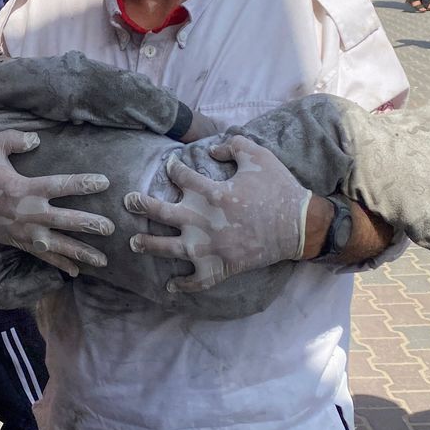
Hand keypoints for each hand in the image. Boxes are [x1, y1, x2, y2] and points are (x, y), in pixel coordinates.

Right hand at [0, 130, 113, 275]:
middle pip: (65, 220)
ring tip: (103, 261)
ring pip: (58, 244)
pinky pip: (43, 256)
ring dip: (81, 252)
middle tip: (111, 227)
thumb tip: (37, 138)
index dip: (83, 183)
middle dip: (89, 224)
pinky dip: (60, 264)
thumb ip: (13, 139)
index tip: (104, 182)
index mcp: (24, 189)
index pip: (60, 185)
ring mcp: (25, 232)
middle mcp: (28, 213)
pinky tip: (77, 272)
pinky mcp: (20, 243)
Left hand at [124, 135, 311, 292]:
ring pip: (167, 248)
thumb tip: (213, 149)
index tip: (170, 166)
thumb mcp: (258, 156)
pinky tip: (170, 284)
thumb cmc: (278, 188)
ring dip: (148, 244)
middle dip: (141, 205)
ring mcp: (209, 247)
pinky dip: (182, 284)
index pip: (180, 175)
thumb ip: (233, 145)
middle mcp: (203, 220)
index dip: (172, 168)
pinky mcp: (220, 267)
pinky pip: (195, 280)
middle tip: (129, 202)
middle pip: (160, 212)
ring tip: (135, 242)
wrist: (299, 225)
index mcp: (211, 192)